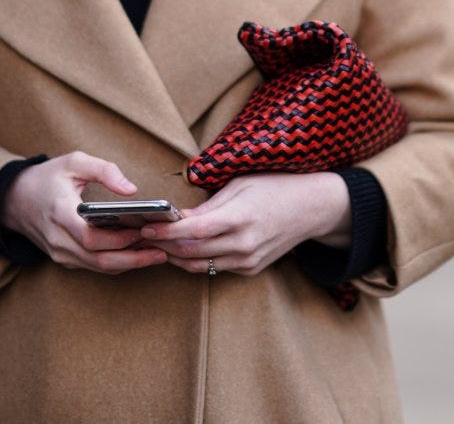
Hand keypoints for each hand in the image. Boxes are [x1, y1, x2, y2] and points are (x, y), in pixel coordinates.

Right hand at [2, 151, 166, 273]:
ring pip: (99, 267)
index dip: (118, 239)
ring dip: (129, 263)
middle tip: (161, 251)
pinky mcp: (65, 259)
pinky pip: (95, 266)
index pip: (90, 237)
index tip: (143, 231)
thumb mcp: (74, 162)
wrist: (14, 200)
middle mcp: (58, 239)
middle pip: (99, 259)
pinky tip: (139, 253)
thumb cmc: (47, 178)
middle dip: (133, 258)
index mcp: (59, 213)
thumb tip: (131, 189)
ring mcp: (60, 253)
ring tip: (157, 253)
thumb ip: (104, 170)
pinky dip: (118, 262)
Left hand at [140, 172, 350, 275]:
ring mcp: (248, 260)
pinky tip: (182, 250)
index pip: (193, 230)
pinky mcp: (251, 269)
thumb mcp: (240, 185)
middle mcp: (244, 244)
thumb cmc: (275, 187)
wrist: (312, 208)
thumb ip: (208, 206)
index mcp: (240, 218)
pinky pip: (216, 268)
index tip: (145, 228)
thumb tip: (178, 217)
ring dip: (175, 257)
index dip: (166, 232)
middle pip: (191, 252)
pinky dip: (196, 260)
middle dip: (163, 246)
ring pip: (200, 266)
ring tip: (156, 245)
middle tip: (141, 237)